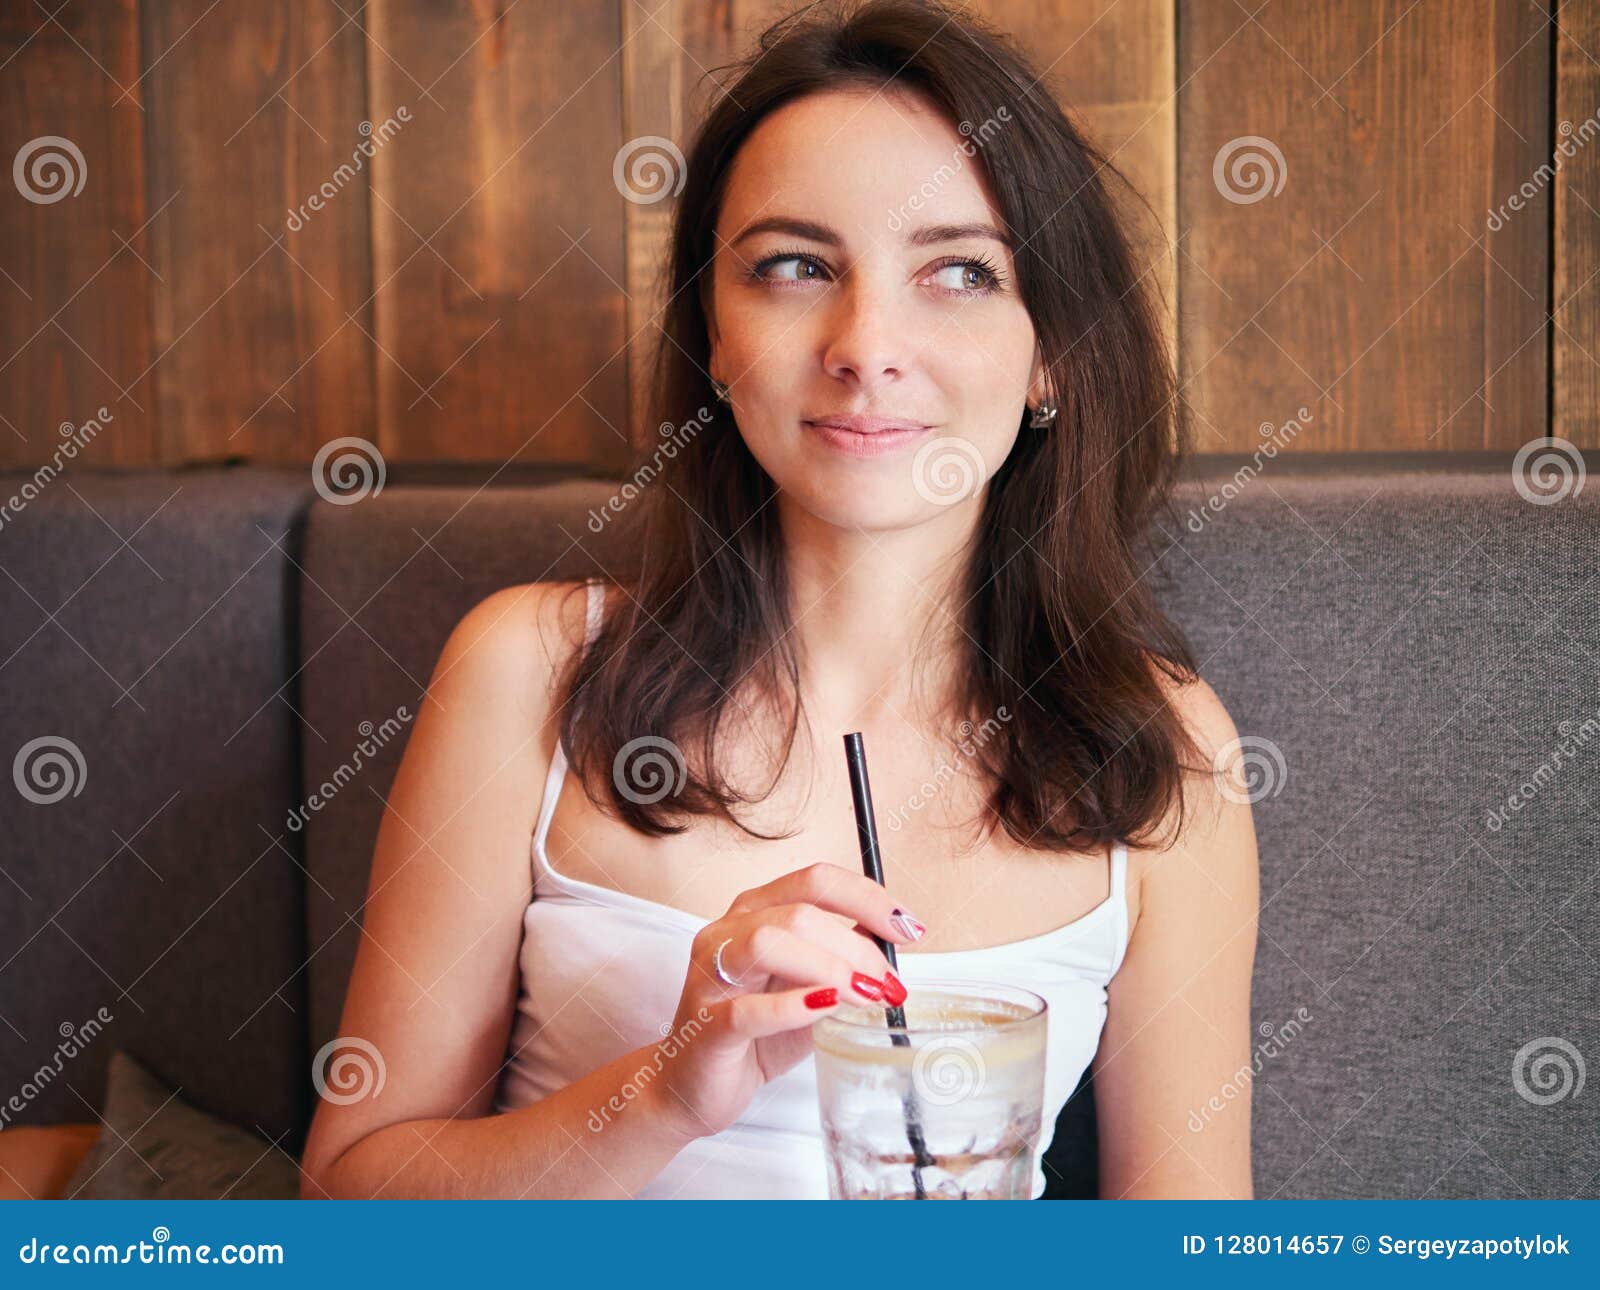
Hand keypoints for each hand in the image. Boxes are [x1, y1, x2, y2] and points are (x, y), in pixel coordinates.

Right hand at [649, 862, 924, 1140]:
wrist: (692, 1088)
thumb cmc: (754, 1035)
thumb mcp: (809, 989)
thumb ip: (842, 962)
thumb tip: (893, 945)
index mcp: (754, 912)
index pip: (815, 880)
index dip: (868, 898)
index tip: (908, 927)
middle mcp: (728, 931)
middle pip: (800, 912)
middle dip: (857, 946)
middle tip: (888, 983)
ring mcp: (710, 975)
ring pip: (769, 942)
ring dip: (829, 967)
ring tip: (864, 996)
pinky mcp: (705, 1025)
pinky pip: (748, 1010)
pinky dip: (792, 1007)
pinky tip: (825, 1009)